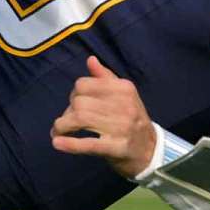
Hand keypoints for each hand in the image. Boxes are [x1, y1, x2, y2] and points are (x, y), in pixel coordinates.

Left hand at [51, 56, 157, 177]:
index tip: (74, 106)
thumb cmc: (132, 120)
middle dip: (67, 113)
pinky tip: (58, 143)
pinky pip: (89, 143)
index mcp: (123, 88)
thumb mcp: (124, 95)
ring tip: (57, 133)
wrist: (151, 150)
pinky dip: (71, 144)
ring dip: (62, 127)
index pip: (83, 85)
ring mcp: (121, 127)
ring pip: (80, 119)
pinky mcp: (117, 148)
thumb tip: (90, 59)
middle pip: (78, 102)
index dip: (73, 95)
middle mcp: (124, 105)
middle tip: (66, 123)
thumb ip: (105, 77)